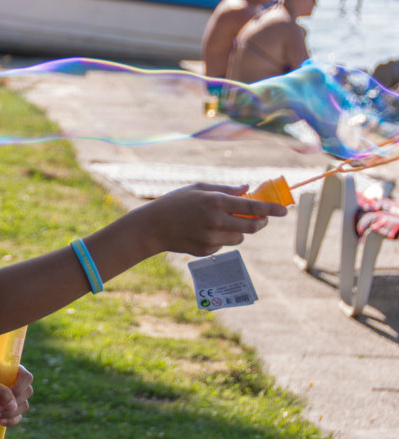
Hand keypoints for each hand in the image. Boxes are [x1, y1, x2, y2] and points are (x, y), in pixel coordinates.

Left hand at [0, 365, 32, 425]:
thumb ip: (1, 392)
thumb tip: (14, 406)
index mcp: (5, 371)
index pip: (26, 376)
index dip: (22, 386)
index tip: (11, 392)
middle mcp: (8, 383)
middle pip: (27, 393)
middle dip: (15, 402)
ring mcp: (6, 397)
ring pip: (23, 406)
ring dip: (10, 413)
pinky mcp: (2, 410)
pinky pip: (16, 417)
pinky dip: (11, 421)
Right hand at [141, 183, 287, 256]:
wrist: (152, 226)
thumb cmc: (175, 202)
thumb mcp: (198, 188)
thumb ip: (225, 189)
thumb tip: (247, 189)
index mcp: (215, 201)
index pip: (252, 206)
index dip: (271, 209)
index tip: (285, 211)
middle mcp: (216, 221)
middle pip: (252, 226)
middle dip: (261, 222)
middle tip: (262, 218)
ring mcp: (211, 237)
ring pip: (239, 237)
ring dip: (238, 230)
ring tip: (220, 222)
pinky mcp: (206, 250)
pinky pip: (223, 244)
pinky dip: (220, 238)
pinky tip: (202, 232)